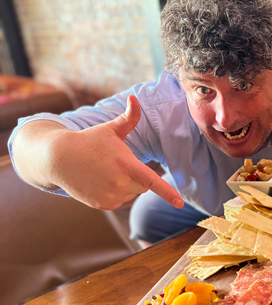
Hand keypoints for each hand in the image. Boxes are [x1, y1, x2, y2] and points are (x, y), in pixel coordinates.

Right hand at [48, 95, 183, 209]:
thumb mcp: (110, 129)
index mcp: (126, 164)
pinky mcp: (103, 205)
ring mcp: (110, 196)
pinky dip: (115, 193)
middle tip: (116, 164)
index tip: (180, 204)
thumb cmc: (89, 140)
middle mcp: (119, 183)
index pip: (152, 181)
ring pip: (131, 194)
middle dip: (136, 176)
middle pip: (143, 186)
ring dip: (125, 185)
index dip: (168, 193)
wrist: (59, 158)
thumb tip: (135, 99)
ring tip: (105, 172)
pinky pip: (119, 201)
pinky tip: (100, 181)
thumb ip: (129, 117)